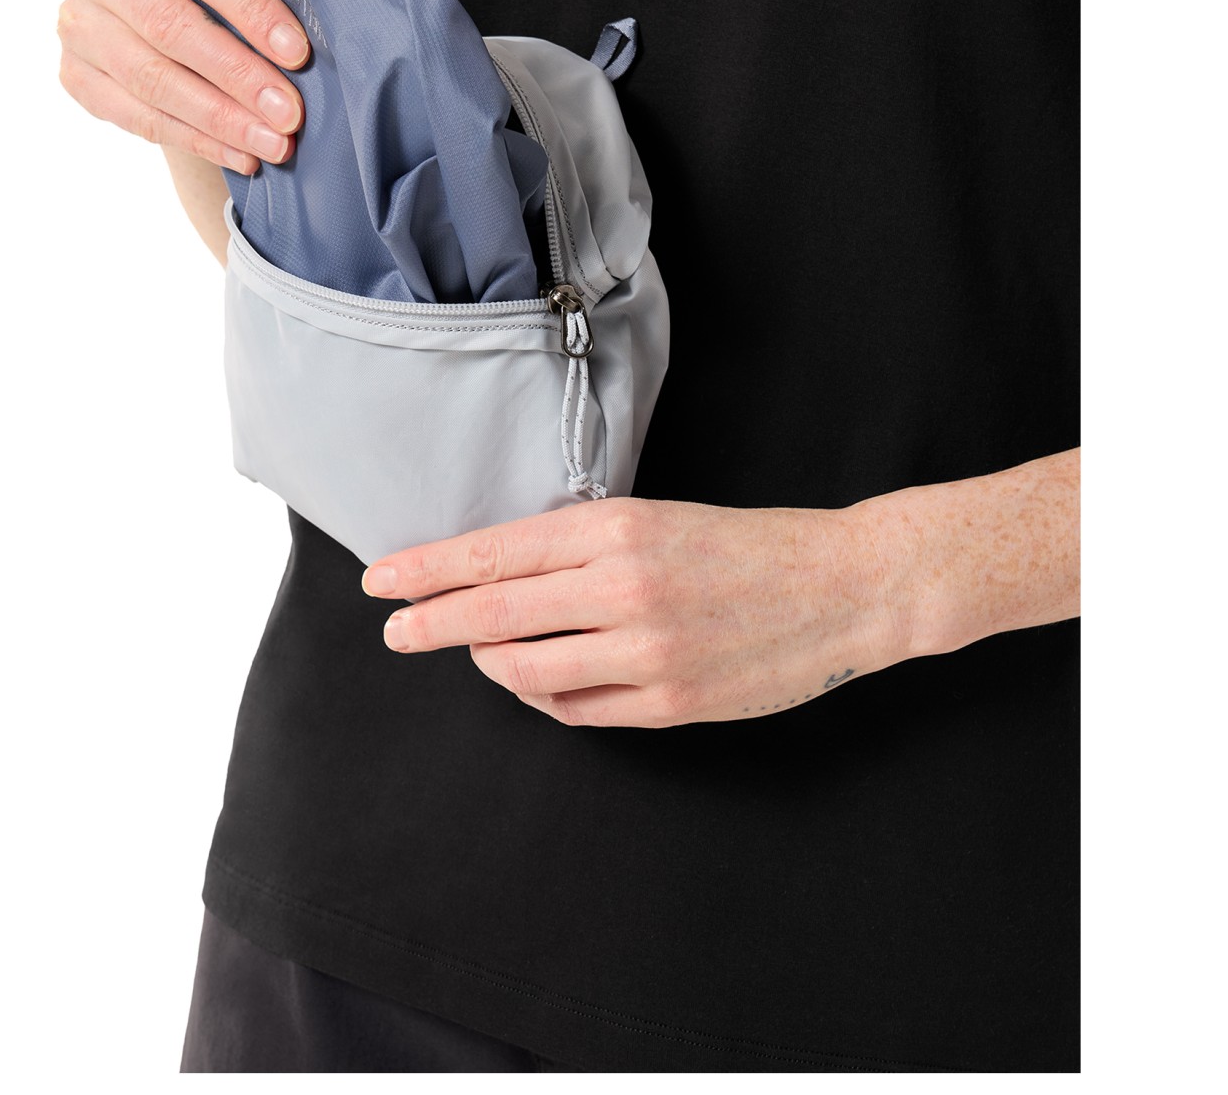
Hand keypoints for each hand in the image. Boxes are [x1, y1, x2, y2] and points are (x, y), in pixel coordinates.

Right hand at [56, 0, 309, 171]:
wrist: (148, 4)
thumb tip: (303, 54)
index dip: (251, 11)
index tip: (297, 53)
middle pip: (169, 27)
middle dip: (238, 76)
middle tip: (289, 113)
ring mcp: (77, 21)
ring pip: (150, 79)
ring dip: (220, 120)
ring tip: (274, 145)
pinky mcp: (73, 74)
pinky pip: (136, 117)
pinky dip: (195, 141)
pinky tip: (242, 156)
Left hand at [359, 448, 1079, 729]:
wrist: (844, 584)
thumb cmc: (747, 544)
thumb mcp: (659, 518)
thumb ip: (584, 545)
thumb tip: (501, 574)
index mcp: (620, 528)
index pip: (496, 549)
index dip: (430, 567)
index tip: (383, 579)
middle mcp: (625, 587)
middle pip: (496, 612)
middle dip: (432, 621)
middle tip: (393, 630)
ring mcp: (647, 651)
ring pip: (529, 670)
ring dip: (491, 662)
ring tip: (479, 653)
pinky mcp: (671, 703)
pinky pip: (578, 710)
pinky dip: (544, 697)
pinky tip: (536, 683)